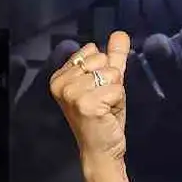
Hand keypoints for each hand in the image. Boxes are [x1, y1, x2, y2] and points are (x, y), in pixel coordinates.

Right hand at [48, 32, 130, 161]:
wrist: (102, 147)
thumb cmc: (103, 115)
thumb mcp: (108, 81)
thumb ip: (113, 56)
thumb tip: (120, 33)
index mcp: (60, 75)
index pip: (93, 51)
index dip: (104, 70)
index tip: (97, 90)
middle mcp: (61, 83)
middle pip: (103, 61)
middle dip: (111, 81)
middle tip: (103, 100)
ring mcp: (71, 93)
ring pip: (112, 74)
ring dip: (116, 92)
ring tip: (106, 107)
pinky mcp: (86, 104)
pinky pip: (117, 88)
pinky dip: (119, 101)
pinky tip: (108, 113)